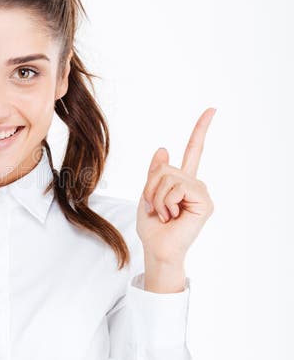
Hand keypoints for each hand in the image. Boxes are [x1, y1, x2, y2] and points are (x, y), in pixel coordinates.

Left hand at [136, 107, 215, 264]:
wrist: (157, 250)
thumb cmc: (153, 227)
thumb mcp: (148, 194)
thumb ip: (155, 172)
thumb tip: (163, 147)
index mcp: (182, 182)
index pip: (193, 150)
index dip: (200, 129)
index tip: (211, 110)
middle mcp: (195, 184)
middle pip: (165, 167)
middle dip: (150, 187)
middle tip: (156, 209)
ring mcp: (201, 192)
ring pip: (168, 177)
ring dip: (156, 198)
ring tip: (165, 214)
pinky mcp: (204, 201)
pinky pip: (176, 188)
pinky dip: (165, 202)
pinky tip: (172, 216)